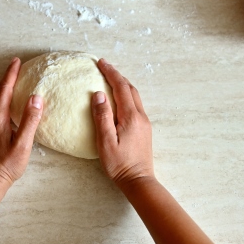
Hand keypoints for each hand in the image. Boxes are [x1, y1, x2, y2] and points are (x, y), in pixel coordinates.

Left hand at [0, 58, 42, 185]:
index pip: (4, 89)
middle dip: (6, 78)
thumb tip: (35, 98)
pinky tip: (5, 104)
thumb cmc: (7, 166)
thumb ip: (29, 120)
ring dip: (1, 88)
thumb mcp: (23, 145)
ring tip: (11, 82)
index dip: (11, 74)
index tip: (16, 61)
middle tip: (16, 67)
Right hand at [91, 59, 153, 185]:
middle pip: (130, 88)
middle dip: (117, 75)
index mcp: (130, 117)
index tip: (101, 62)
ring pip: (134, 96)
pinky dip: (126, 94)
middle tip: (104, 66)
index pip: (120, 87)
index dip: (111, 73)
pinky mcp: (144, 129)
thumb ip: (102, 117)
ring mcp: (144, 122)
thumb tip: (99, 94)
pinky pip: (135, 104)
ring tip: (110, 78)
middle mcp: (140, 116)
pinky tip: (118, 98)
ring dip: (123, 84)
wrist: (139, 180)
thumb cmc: (119, 164)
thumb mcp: (105, 141)